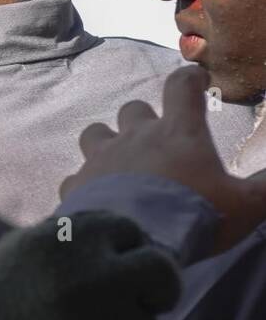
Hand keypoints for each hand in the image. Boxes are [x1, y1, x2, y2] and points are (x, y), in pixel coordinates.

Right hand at [0, 212, 177, 319]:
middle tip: (135, 308)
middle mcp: (94, 277)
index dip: (122, 253)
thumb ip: (68, 248)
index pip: (128, 230)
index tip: (112, 271)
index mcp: (64, 239)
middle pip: (162, 274)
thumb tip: (125, 250)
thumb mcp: (13, 256)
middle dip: (154, 289)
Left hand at [60, 66, 265, 251]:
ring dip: (106, 141)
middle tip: (157, 138)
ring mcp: (100, 159)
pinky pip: (74, 176)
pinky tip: (93, 197)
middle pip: (132, 109)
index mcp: (177, 132)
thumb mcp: (246, 204)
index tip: (196, 80)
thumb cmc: (194, 214)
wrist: (132, 240)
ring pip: (95, 132)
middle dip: (144, 118)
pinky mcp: (75, 184)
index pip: (181, 86)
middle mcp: (134, 137)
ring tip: (118, 161)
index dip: (189, 78)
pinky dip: (84, 183)